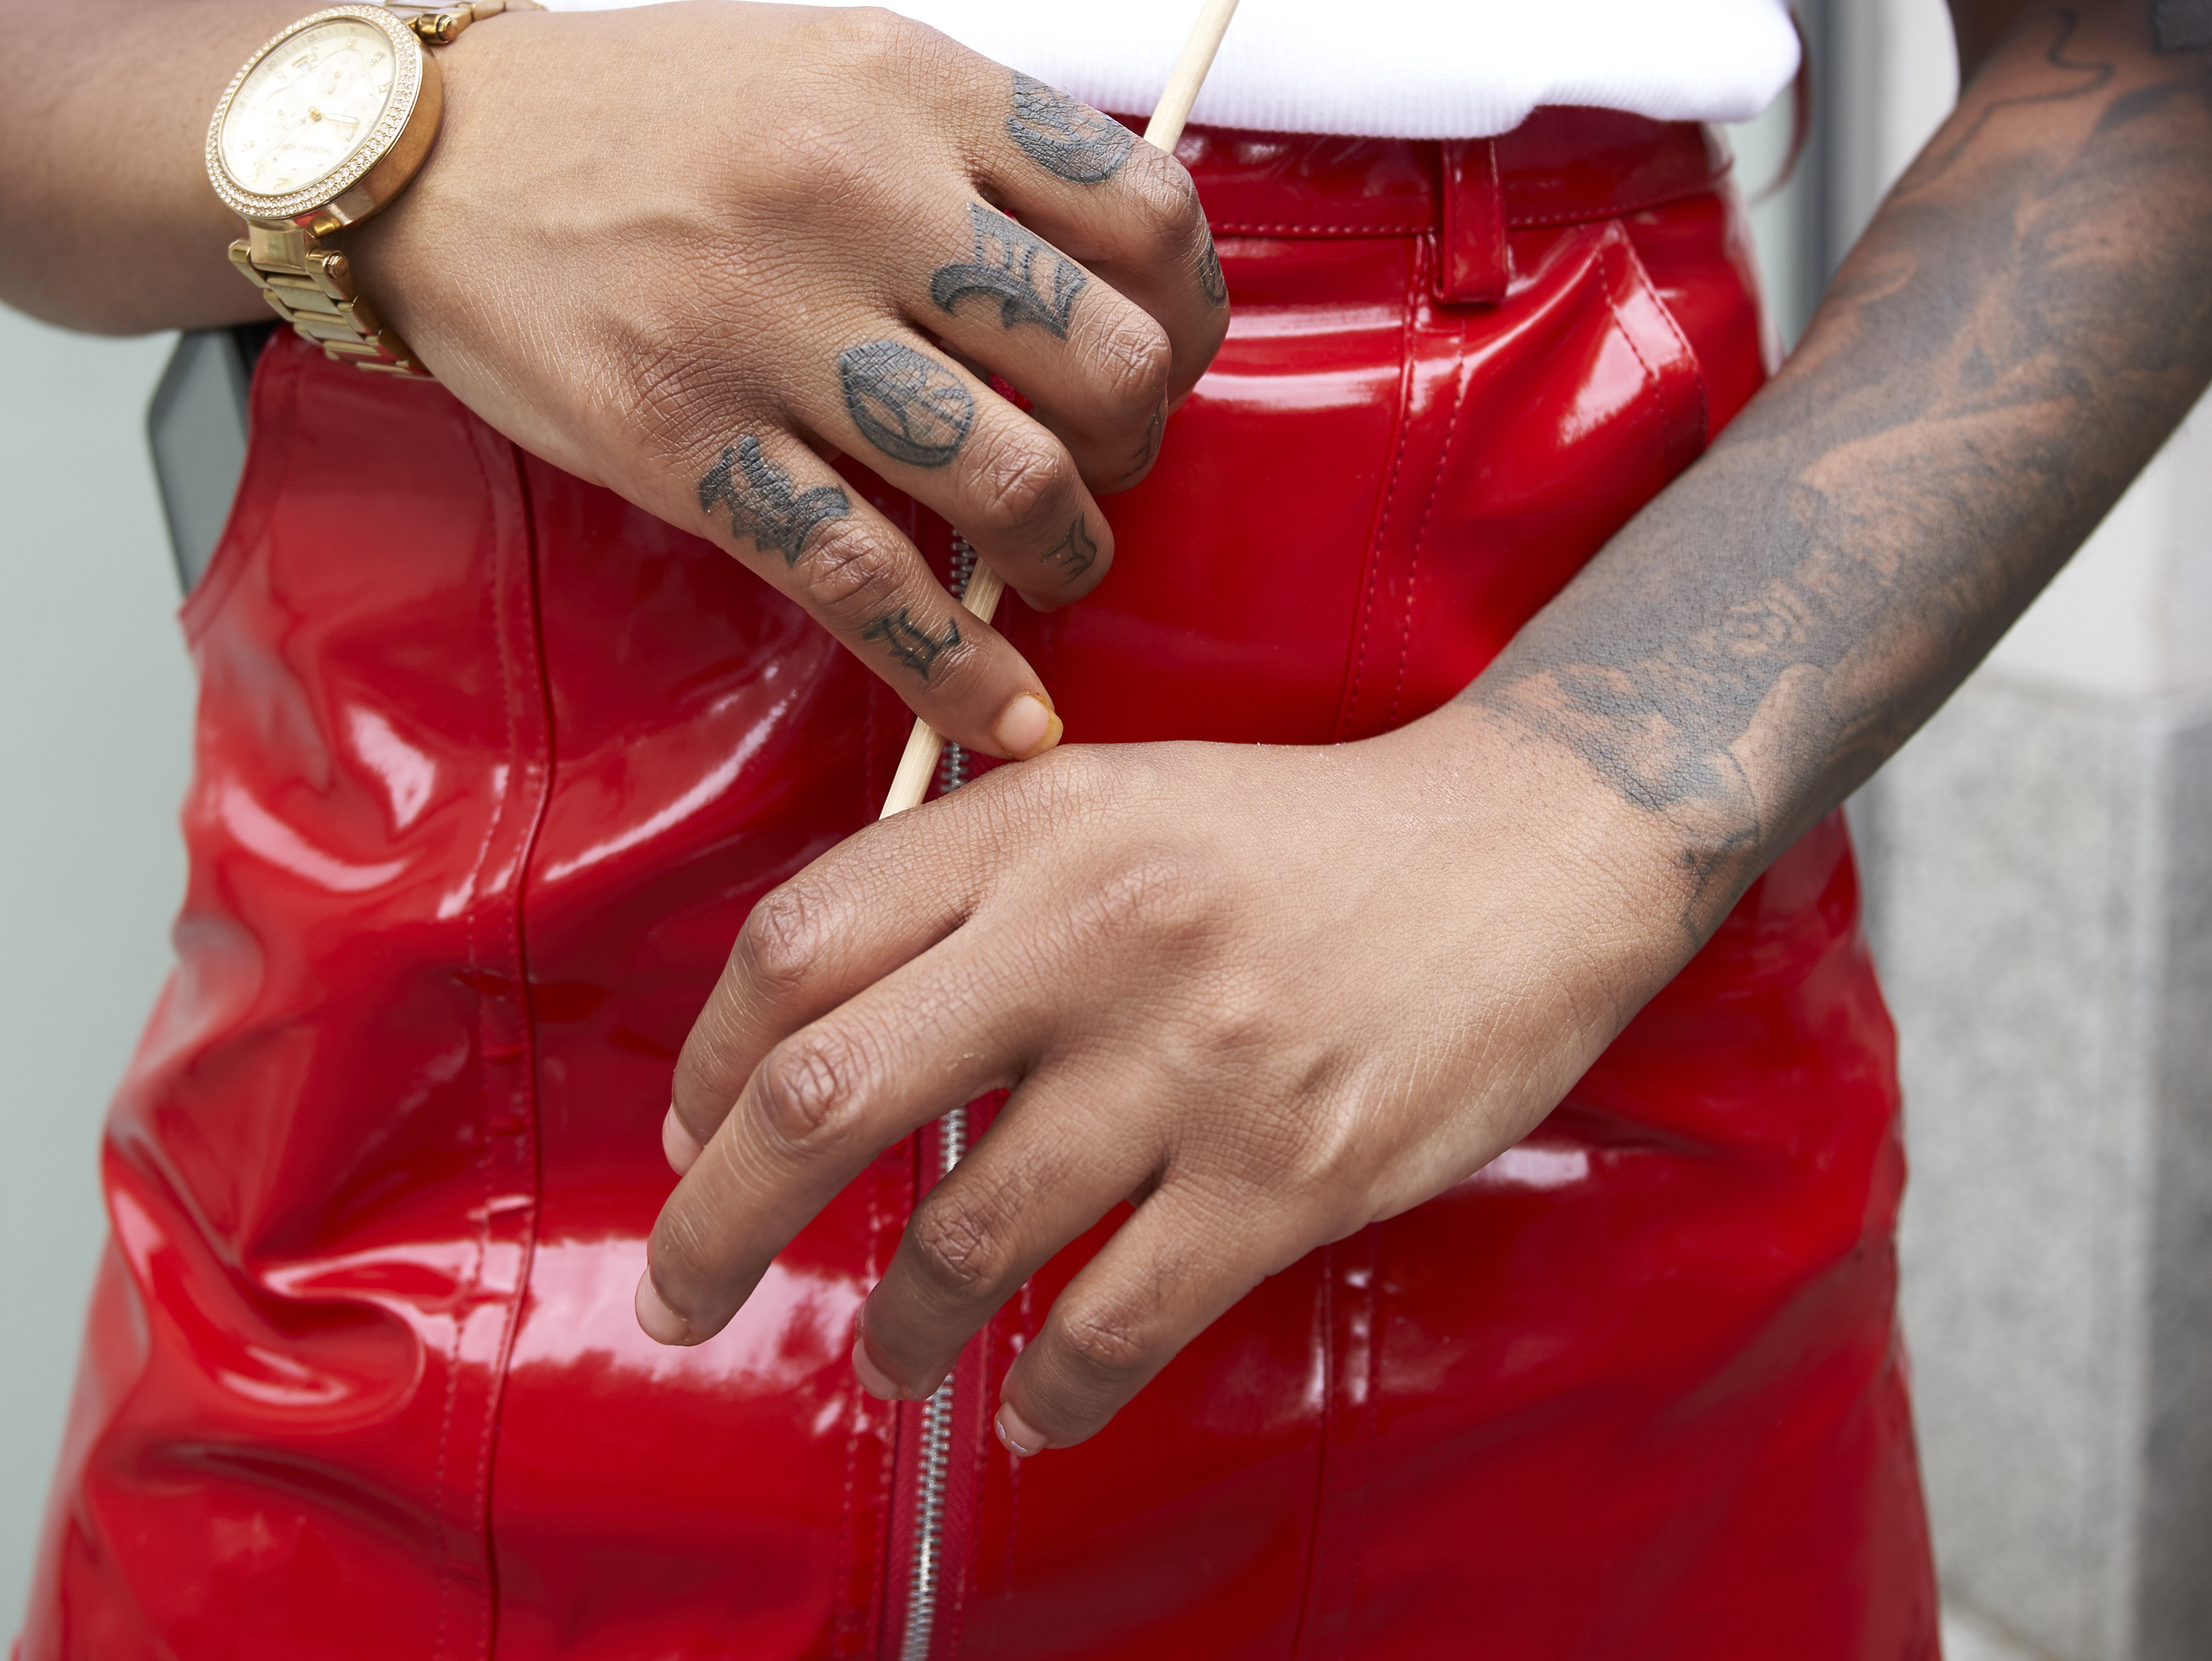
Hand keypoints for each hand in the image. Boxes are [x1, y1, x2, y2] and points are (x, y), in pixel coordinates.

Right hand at [349, 1, 1226, 760]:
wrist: (426, 153)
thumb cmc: (643, 111)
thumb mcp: (827, 59)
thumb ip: (966, 142)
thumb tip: (1111, 263)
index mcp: (912, 86)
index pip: (1144, 210)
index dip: (1189, 309)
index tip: (1169, 355)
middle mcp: (857, 193)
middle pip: (1105, 356)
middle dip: (1140, 438)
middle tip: (1108, 463)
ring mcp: (767, 324)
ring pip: (1008, 477)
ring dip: (1066, 549)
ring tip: (1055, 561)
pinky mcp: (684, 443)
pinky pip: (864, 581)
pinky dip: (956, 669)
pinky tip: (1005, 715)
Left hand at [631, 716, 1696, 1448]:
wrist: (1529, 844)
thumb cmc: (1297, 839)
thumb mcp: (1113, 800)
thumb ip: (966, 890)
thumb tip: (800, 1043)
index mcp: (1036, 828)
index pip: (797, 944)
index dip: (710, 1061)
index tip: (691, 1134)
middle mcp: (1094, 934)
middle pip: (828, 1091)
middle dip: (718, 1220)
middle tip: (682, 1295)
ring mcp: (1190, 1060)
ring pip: (964, 1236)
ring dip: (896, 1325)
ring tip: (890, 1354)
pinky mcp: (1286, 1172)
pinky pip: (1115, 1325)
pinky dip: (1050, 1393)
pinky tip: (1031, 1411)